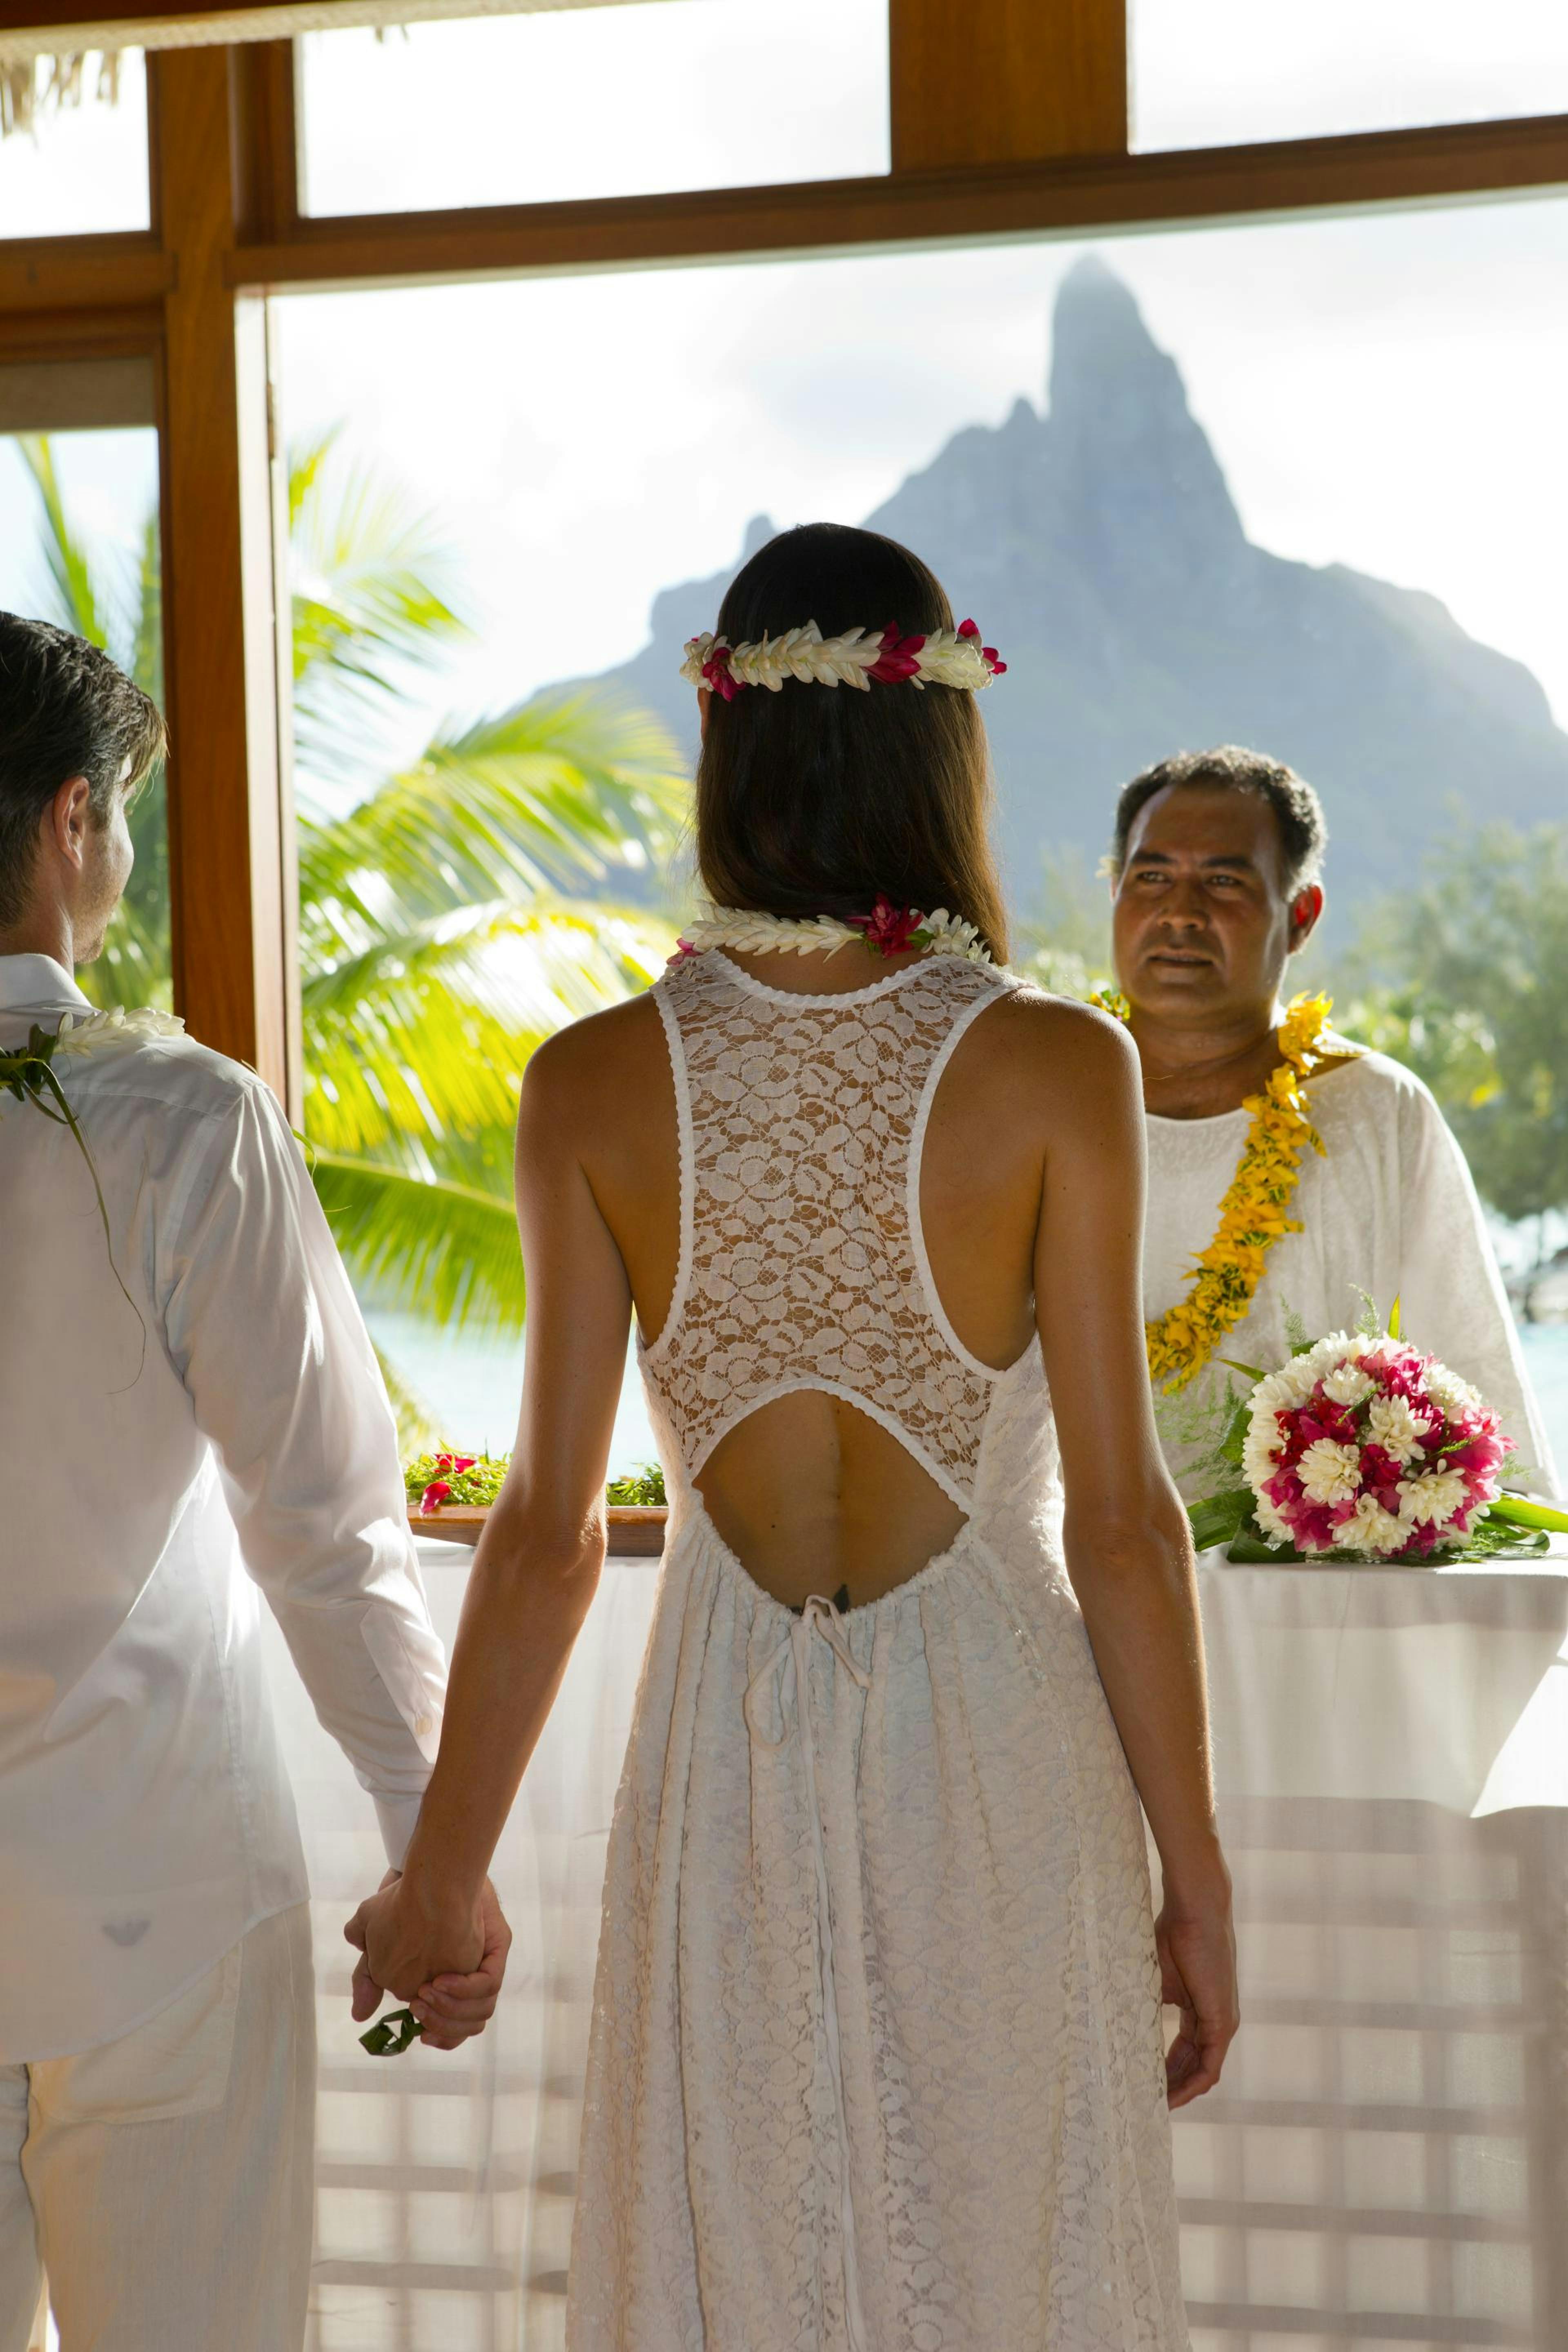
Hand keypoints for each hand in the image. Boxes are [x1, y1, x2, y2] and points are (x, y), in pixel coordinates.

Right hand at [345, 1871, 511, 2052]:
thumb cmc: (404, 1902)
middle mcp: (469, 1978)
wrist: (434, 1868)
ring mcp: (484, 1964)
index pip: (444, 2024)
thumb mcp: (376, 1940)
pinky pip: (490, 1983)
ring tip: (428, 1991)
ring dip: (453, 2012)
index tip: (414, 2014)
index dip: (430, 2027)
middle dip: (439, 2020)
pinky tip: (441, 1979)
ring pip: (479, 2013)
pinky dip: (468, 1990)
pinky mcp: (497, 1947)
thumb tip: (359, 2013)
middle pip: (462, 2025)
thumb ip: (368, 1976)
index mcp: (445, 1983)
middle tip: (419, 2002)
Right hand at [1156, 1893, 1238, 2109]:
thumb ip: (1146, 2005)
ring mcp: (1222, 2024)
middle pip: (1192, 2066)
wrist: (1194, 1912)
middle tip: (1144, 2105)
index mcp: (1199, 2009)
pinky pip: (1210, 2067)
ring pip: (1202, 2072)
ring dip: (1179, 2091)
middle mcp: (1215, 2021)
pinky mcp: (1223, 2023)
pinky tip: (1170, 2097)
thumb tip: (1119, 2025)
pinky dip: (1191, 2085)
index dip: (1164, 2071)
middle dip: (1170, 2087)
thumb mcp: (1154, 1979)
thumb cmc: (1172, 1935)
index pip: (1183, 2051)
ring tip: (1154, 2107)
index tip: (1142, 2086)